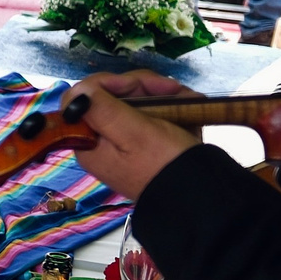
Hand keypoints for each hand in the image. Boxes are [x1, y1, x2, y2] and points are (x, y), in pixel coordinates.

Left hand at [64, 73, 201, 201]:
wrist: (201, 196)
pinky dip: (170, 107)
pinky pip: (152, 116)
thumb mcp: (134, 133)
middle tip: (172, 88)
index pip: (84, 98)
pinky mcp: (145, 144)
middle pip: (111, 97)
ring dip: (162, 95)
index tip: (136, 84)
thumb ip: (103, 110)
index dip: (110, 83)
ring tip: (187, 98)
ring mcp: (125, 143)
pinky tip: (188, 105)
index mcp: (89, 141)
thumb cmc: (165, 164)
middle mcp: (102, 142)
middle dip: (143, 88)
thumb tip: (79, 91)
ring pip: (135, 103)